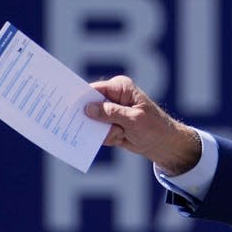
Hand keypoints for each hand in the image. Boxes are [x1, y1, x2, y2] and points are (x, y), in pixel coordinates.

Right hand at [85, 75, 200, 175]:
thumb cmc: (154, 127)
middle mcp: (113, 97)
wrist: (163, 144)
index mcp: (120, 88)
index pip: (95, 90)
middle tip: (83, 123)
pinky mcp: (108, 124)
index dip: (81, 97)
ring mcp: (109, 111)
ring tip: (121, 134)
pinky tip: (121, 138)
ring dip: (104, 131)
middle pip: (89, 105)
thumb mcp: (134, 119)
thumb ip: (111, 113)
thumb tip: (88, 109)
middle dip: (91, 118)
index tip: (68, 104)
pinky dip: (108, 138)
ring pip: (92, 122)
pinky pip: (97, 132)